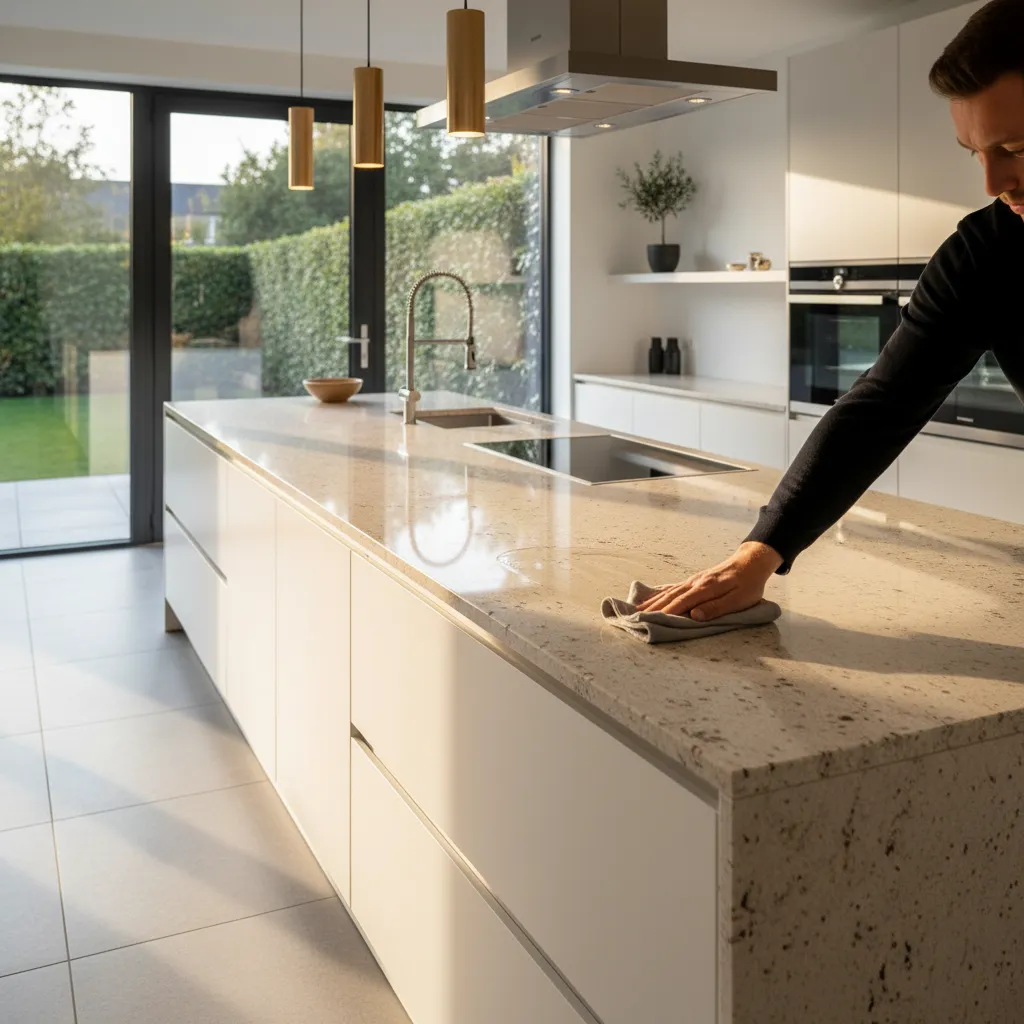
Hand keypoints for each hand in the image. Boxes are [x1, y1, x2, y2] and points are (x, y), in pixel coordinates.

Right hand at [637, 542, 782, 620]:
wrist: (751, 562)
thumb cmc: (748, 584)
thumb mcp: (739, 600)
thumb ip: (717, 608)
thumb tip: (695, 615)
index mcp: (706, 589)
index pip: (681, 603)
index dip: (665, 613)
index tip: (649, 621)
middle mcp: (695, 583)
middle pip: (670, 597)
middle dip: (652, 608)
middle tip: (635, 618)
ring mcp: (694, 580)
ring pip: (669, 591)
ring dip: (652, 601)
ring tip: (637, 609)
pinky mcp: (695, 580)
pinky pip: (674, 587)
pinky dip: (660, 593)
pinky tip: (652, 596)